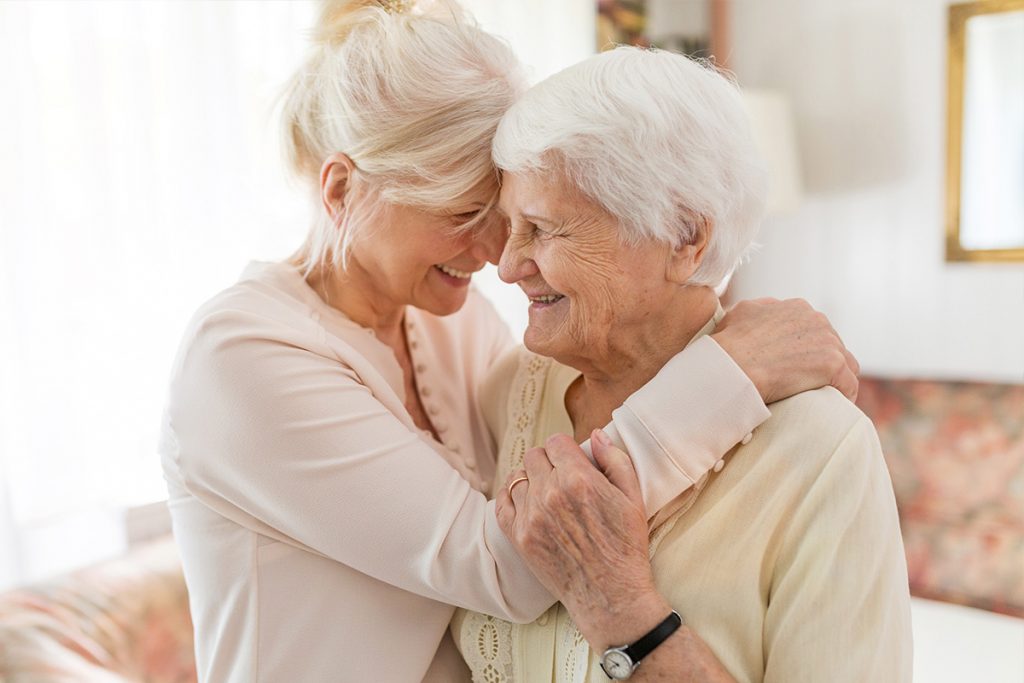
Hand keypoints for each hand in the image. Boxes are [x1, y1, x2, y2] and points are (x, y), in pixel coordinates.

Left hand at [495, 430, 662, 645]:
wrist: (610, 596)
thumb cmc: (626, 548)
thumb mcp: (633, 498)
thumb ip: (614, 460)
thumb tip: (595, 435)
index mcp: (579, 479)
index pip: (556, 442)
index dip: (566, 449)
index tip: (572, 461)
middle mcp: (550, 493)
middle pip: (534, 456)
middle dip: (548, 461)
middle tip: (561, 476)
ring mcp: (531, 516)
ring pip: (517, 477)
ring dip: (531, 479)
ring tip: (546, 491)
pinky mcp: (519, 537)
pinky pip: (502, 502)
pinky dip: (511, 498)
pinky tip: (527, 503)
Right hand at [712, 298, 859, 403]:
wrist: (732, 366)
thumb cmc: (729, 344)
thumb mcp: (741, 313)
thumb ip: (760, 311)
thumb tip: (764, 314)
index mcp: (797, 308)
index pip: (816, 329)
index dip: (809, 349)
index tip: (798, 365)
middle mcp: (817, 319)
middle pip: (833, 345)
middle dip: (822, 363)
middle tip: (808, 384)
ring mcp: (828, 341)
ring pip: (846, 364)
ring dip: (835, 380)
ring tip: (823, 397)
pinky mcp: (833, 364)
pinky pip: (849, 384)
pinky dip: (843, 396)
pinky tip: (832, 407)